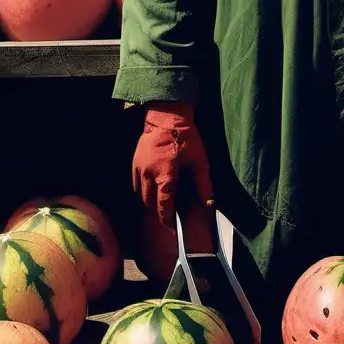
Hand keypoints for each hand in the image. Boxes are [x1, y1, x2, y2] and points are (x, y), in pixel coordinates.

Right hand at [132, 102, 214, 227]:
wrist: (166, 117)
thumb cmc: (186, 138)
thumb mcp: (199, 160)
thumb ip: (203, 184)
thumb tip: (208, 204)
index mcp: (165, 175)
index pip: (163, 205)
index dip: (167, 219)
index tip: (171, 227)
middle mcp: (148, 174)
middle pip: (150, 203)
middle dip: (159, 211)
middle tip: (169, 214)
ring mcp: (139, 169)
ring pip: (141, 196)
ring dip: (150, 202)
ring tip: (162, 202)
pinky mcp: (134, 163)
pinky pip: (136, 185)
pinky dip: (144, 191)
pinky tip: (154, 189)